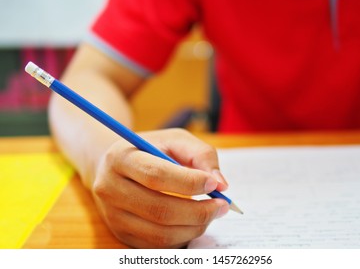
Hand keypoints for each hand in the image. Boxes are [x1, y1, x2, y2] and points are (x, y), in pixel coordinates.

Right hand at [91, 128, 229, 247]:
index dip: (189, 182)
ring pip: (160, 233)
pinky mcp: (121, 234)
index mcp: (120, 158)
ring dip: (195, 227)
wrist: (115, 166)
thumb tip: (220, 183)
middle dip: (198, 211)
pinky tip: (194, 222)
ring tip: (212, 213)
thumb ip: (200, 154)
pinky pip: (158, 245)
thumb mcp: (175, 140)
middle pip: (159, 209)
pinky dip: (183, 236)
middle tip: (222, 205)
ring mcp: (113, 216)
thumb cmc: (151, 150)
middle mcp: (110, 188)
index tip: (214, 184)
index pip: (156, 175)